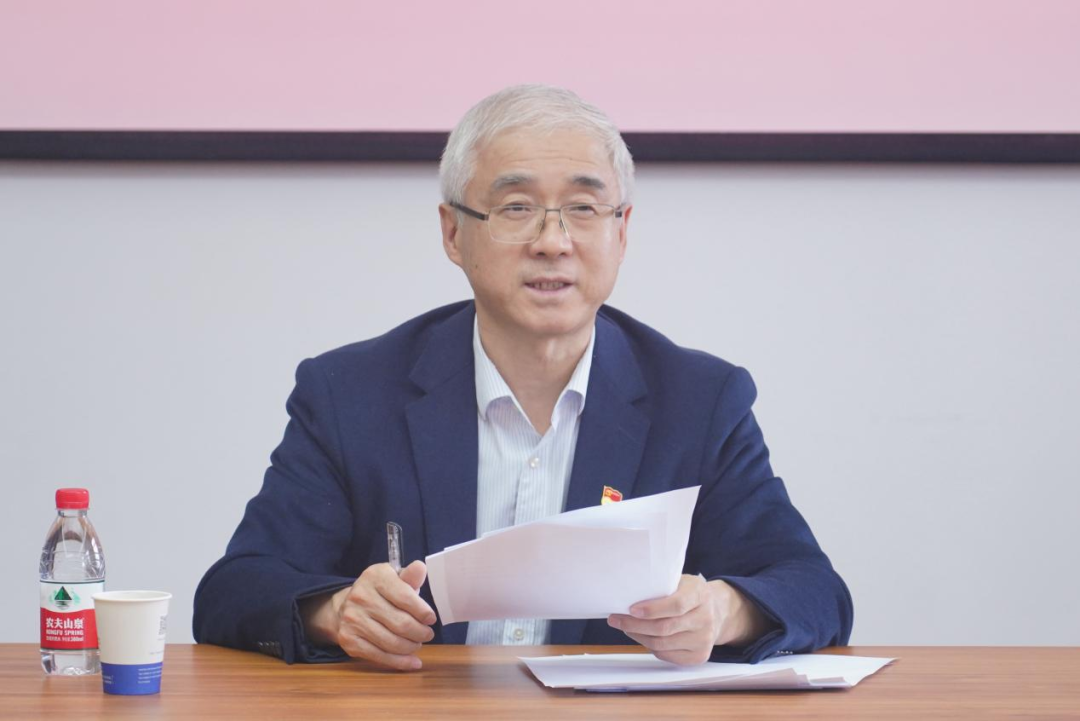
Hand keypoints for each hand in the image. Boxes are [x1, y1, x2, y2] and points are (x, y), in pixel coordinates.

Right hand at [302, 560, 436, 670]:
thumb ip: (409, 576)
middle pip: (400, 623)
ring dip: (411, 647)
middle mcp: (361, 597)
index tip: (431, 619)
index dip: (423, 612)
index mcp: (375, 577)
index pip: (405, 597)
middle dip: (420, 632)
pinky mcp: (349, 640)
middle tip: (428, 634)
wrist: (345, 607)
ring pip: (392, 642)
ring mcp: (353, 620)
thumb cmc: (379, 592)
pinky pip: (380, 656)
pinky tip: (412, 661)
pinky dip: (400, 662)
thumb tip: (421, 568)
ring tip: (418, 643)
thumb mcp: (393, 578)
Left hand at [607, 575, 770, 664]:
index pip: (676, 605)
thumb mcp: (681, 581)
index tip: (631, 609)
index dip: (652, 609)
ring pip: (662, 644)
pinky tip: (642, 637)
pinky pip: (667, 655)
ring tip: (626, 627)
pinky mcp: (699, 656)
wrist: (716, 612)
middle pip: (665, 628)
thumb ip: (662, 586)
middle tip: (616, 619)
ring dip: (639, 636)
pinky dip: (650, 647)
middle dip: (635, 625)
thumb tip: (627, 592)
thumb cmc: (690, 594)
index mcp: (700, 595)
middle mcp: (705, 619)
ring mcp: (704, 640)